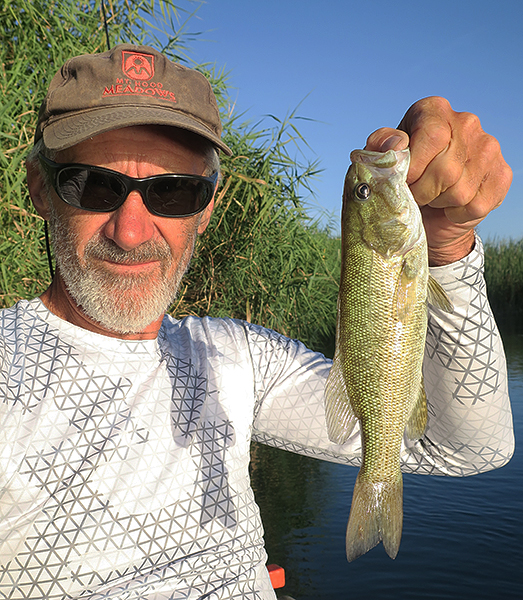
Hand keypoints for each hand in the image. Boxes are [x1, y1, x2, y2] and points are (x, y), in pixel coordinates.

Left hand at [365, 97, 512, 265]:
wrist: (428, 211)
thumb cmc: (402, 180)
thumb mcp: (381, 162)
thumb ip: (379, 147)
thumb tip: (396, 145)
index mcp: (434, 111)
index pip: (432, 135)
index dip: (415, 167)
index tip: (404, 180)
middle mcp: (467, 122)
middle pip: (446, 169)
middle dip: (423, 191)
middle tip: (416, 193)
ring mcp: (488, 148)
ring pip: (460, 191)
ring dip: (440, 203)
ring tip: (433, 197)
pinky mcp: (501, 175)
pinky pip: (476, 205)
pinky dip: (457, 214)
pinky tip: (450, 205)